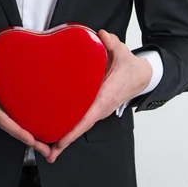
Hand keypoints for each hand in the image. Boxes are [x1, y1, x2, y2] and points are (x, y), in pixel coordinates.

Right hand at [0, 27, 50, 157]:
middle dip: (29, 139)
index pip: (3, 119)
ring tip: (46, 141)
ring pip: (10, 126)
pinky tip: (31, 125)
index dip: (18, 130)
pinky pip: (7, 119)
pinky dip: (19, 126)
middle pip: (11, 128)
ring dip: (26, 134)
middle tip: (49, 149)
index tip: (32, 139)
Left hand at [46, 29, 152, 162]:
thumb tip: (102, 36)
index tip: (60, 142)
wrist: (142, 76)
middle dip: (63, 141)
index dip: (72, 131)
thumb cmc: (130, 67)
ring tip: (46, 145)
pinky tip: (56, 130)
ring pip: (80, 125)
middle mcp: (101, 108)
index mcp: (105, 98)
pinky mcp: (96, 107)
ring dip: (65, 136)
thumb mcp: (123, 52)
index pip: (86, 118)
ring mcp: (98, 110)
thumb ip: (112, 43)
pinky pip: (81, 119)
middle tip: (44, 150)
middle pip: (80, 127)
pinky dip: (70, 127)